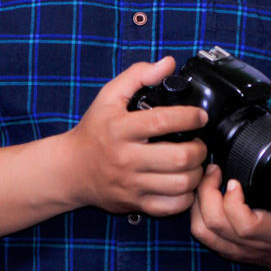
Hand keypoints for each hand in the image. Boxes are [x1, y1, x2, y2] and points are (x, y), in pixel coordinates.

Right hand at [63, 57, 208, 216]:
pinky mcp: (135, 204)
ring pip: (179, 184)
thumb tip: (168, 63)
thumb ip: (138, 75)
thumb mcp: (109, 96)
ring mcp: (131, 184)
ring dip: (197, 172)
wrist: (70, 169)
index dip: (189, 117)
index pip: (162, 122)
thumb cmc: (94, 131)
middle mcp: (126, 158)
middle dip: (199, 148)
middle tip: (199, 142)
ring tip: (195, 162)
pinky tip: (185, 183)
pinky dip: (186, 196)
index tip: (200, 116)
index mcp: (120, 129)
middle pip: (178, 157)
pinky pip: (171, 207)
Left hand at [189, 109, 270, 270]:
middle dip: (208, 193)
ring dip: (199, 202)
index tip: (233, 180)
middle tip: (213, 170)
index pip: (246, 226)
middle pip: (217, 225)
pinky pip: (203, 235)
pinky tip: (202, 195)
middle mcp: (252, 243)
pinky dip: (196, 213)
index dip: (234, 203)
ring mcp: (237, 249)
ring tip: (206, 180)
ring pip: (204, 231)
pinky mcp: (226, 250)